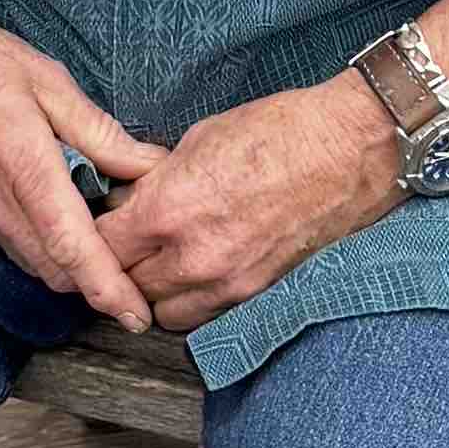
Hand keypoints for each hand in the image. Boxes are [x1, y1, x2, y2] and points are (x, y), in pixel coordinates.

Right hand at [0, 0, 172, 330]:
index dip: (107, 288)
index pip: (71, 245)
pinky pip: (15, 246)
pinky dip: (48, 250)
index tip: (138, 316)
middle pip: (56, 271)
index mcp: (23, 164)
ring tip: (112, 252)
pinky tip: (69, 225)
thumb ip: (101, 133)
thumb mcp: (50, 81)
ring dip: (73, 270)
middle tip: (141, 276)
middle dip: (99, 287)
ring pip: (35, 264)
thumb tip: (152, 168)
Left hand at [100, 75, 400, 336]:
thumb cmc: (281, 131)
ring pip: (163, 311)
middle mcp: (192, 256)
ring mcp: (227, 283)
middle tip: (131, 242)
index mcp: (169, 209)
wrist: (350, 150)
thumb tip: (133, 200)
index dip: (98, 233)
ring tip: (165, 261)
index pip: (103, 244)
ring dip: (156, 290)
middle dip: (124, 262)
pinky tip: (200, 272)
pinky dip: (194, 300)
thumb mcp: (200, 138)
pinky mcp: (256, 295)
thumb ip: (158, 180)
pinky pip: (205, 315)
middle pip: (128, 283)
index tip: (103, 224)